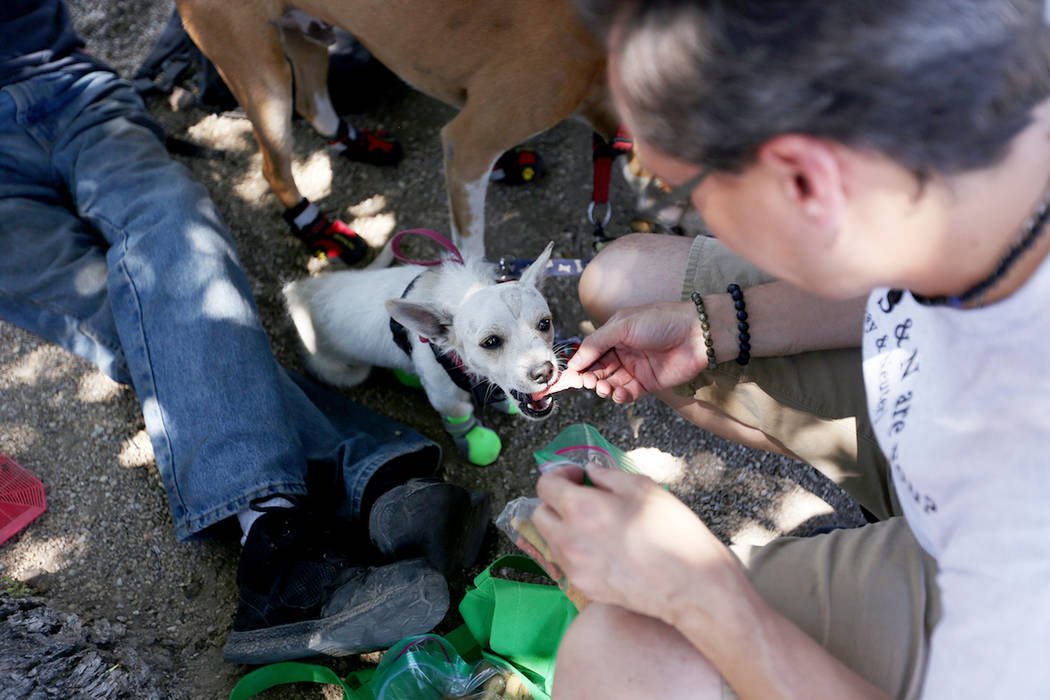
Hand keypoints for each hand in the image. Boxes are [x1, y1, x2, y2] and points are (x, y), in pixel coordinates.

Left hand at [531, 463, 737, 625]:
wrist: (690, 586)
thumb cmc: (672, 532)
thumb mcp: (643, 488)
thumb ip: (608, 475)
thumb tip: (589, 471)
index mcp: (582, 509)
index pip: (545, 485)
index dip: (560, 474)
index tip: (578, 476)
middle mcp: (569, 540)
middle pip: (539, 514)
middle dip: (555, 502)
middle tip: (583, 499)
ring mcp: (574, 568)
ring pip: (550, 540)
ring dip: (563, 527)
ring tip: (596, 526)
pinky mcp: (584, 587)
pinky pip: (566, 563)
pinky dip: (576, 551)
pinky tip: (604, 549)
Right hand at [543, 301, 709, 402]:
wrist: (697, 334)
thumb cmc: (661, 321)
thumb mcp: (622, 326)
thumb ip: (596, 344)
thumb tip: (574, 361)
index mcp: (613, 334)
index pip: (588, 352)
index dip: (576, 365)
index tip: (563, 377)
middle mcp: (622, 351)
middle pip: (596, 370)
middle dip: (588, 378)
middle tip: (586, 382)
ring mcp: (634, 368)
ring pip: (609, 384)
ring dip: (603, 388)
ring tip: (605, 387)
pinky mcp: (648, 383)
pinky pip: (627, 394)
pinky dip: (620, 396)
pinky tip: (620, 393)